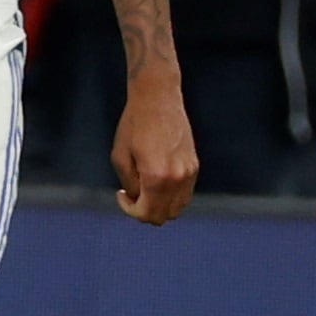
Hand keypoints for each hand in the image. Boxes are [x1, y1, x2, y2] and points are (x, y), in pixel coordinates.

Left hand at [111, 71, 196, 223]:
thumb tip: (140, 200)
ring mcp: (190, 172)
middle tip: (132, 193)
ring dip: (160, 205)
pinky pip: (185, 193)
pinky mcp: (195, 165)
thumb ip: (131, 185)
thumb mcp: (120, 157)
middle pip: (164, 216)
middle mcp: (178, 178)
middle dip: (145, 211)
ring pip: (177, 208)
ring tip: (144, 186)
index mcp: (157, 177)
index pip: (148, 214)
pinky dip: (170, 195)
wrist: (157, 99)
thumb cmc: (133, 126)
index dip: (130, 210)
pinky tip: (156, 179)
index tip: (121, 194)